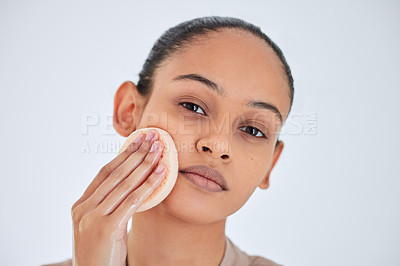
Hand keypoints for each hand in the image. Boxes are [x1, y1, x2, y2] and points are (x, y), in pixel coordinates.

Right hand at [71, 129, 165, 265]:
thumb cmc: (102, 255)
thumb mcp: (101, 226)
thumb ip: (108, 206)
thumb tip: (131, 185)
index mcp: (80, 206)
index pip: (104, 173)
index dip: (123, 155)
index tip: (137, 140)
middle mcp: (83, 209)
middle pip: (115, 174)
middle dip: (136, 153)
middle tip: (152, 137)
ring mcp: (92, 218)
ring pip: (124, 184)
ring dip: (145, 164)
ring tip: (160, 150)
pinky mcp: (106, 228)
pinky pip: (132, 201)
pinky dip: (149, 185)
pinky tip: (161, 173)